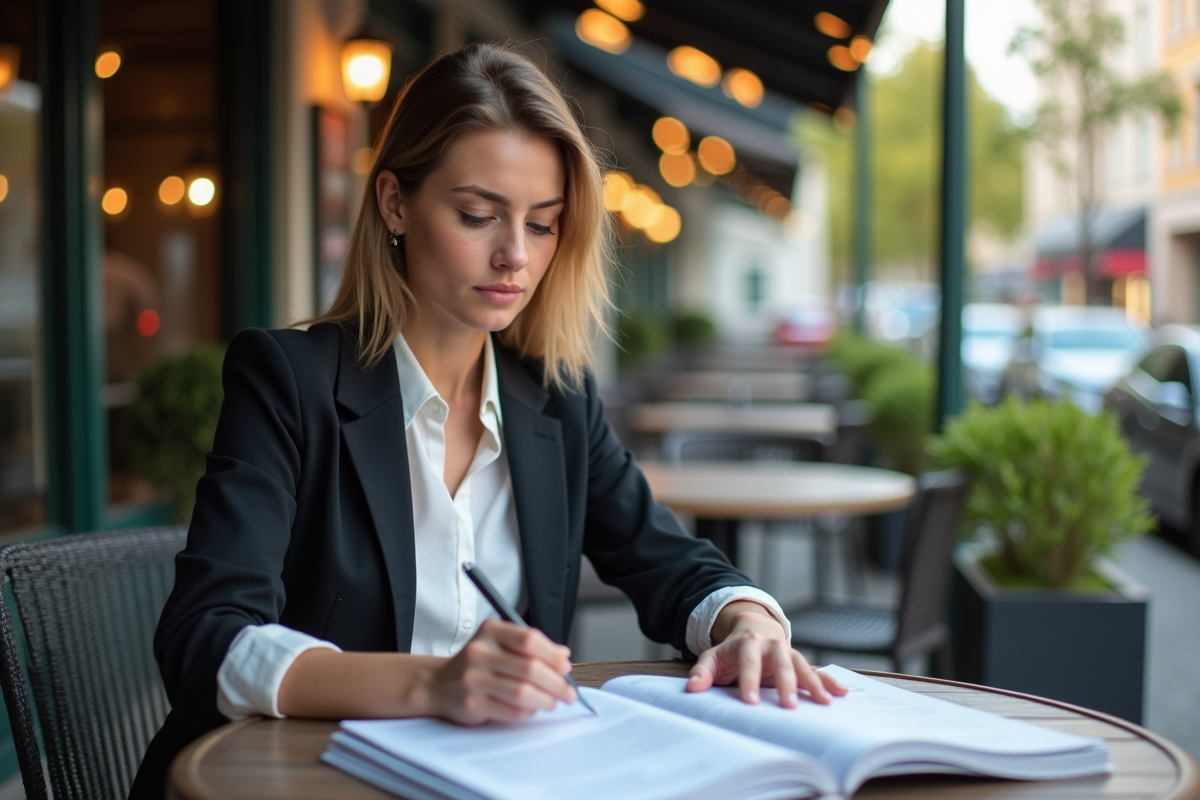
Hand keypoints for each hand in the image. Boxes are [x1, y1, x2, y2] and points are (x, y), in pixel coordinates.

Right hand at [425, 619, 576, 723]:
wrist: (438, 683)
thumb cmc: (478, 663)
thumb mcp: (500, 644)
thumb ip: (532, 647)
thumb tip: (564, 656)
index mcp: (490, 631)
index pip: (529, 639)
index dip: (552, 655)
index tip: (566, 667)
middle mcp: (479, 652)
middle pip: (529, 668)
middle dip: (556, 683)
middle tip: (568, 692)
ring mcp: (473, 679)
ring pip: (522, 692)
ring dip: (545, 700)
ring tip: (553, 702)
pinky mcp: (472, 704)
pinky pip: (511, 711)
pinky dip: (528, 712)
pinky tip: (531, 709)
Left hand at [686, 603, 846, 708]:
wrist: (752, 628)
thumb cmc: (730, 651)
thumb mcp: (712, 657)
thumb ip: (702, 672)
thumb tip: (691, 688)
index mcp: (748, 643)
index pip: (748, 663)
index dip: (749, 681)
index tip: (750, 702)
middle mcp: (771, 645)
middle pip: (780, 662)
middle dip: (786, 683)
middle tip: (789, 706)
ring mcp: (788, 652)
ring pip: (802, 665)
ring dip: (814, 683)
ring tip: (824, 702)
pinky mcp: (799, 662)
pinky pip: (816, 671)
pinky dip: (829, 681)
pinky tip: (841, 693)